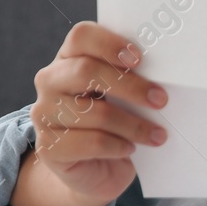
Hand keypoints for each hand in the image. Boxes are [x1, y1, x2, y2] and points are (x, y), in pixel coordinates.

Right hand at [28, 21, 168, 205]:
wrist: (90, 169)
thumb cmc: (112, 124)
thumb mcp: (120, 95)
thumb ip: (130, 78)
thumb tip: (162, 78)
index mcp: (68, 58)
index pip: (81, 36)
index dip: (110, 44)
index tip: (139, 59)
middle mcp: (50, 81)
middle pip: (86, 71)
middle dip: (130, 86)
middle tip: (160, 100)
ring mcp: (44, 114)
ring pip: (95, 113)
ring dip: (133, 125)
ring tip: (156, 135)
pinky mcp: (48, 147)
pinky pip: (91, 143)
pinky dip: (118, 146)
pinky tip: (129, 148)